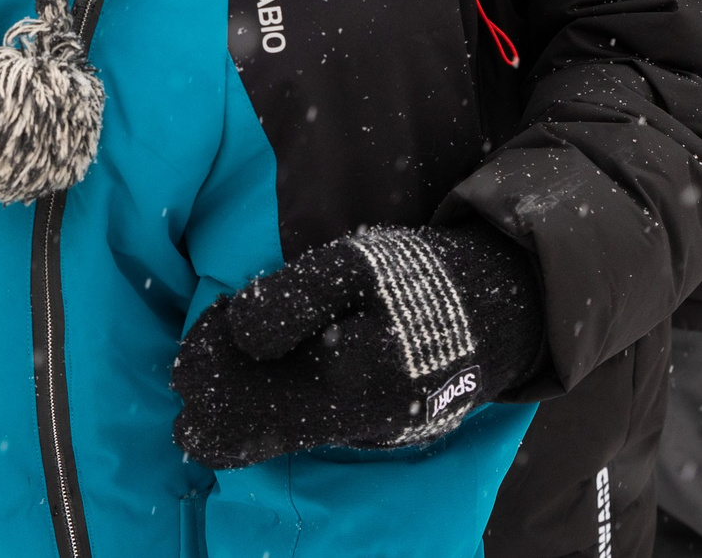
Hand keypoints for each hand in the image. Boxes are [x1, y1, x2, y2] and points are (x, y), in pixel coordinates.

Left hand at [172, 224, 544, 468]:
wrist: (500, 309)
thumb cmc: (422, 279)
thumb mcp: (358, 265)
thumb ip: (294, 297)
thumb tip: (237, 331)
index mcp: (344, 387)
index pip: (245, 404)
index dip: (207, 371)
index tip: (204, 328)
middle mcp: (347, 428)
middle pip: (249, 433)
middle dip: (212, 392)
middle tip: (201, 348)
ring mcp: (359, 434)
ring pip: (270, 436)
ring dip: (237, 400)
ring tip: (234, 352)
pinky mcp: (368, 428)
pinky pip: (298, 428)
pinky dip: (269, 403)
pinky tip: (265, 367)